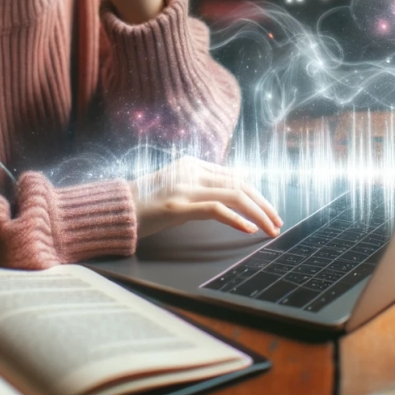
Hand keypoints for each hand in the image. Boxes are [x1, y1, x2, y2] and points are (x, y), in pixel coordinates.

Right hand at [128, 156, 283, 238]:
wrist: (117, 210)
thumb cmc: (145, 203)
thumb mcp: (176, 187)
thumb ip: (198, 186)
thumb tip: (228, 197)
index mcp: (193, 164)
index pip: (235, 176)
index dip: (257, 194)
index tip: (269, 211)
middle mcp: (192, 171)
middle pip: (240, 184)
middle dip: (263, 204)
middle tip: (277, 222)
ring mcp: (185, 187)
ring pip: (234, 194)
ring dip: (258, 213)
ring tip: (270, 228)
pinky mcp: (177, 206)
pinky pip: (216, 209)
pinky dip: (236, 219)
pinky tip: (249, 229)